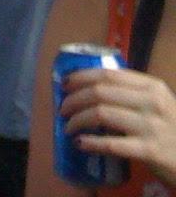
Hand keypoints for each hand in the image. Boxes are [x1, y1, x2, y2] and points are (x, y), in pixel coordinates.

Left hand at [62, 66, 175, 184]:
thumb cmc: (172, 130)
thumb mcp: (157, 104)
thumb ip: (131, 93)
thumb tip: (88, 88)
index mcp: (152, 86)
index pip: (107, 74)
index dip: (80, 77)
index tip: (63, 84)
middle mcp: (152, 102)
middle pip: (99, 92)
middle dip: (73, 99)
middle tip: (62, 108)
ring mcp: (152, 126)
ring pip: (101, 114)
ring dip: (77, 120)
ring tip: (68, 127)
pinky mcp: (150, 151)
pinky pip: (111, 144)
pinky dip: (90, 142)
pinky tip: (80, 143)